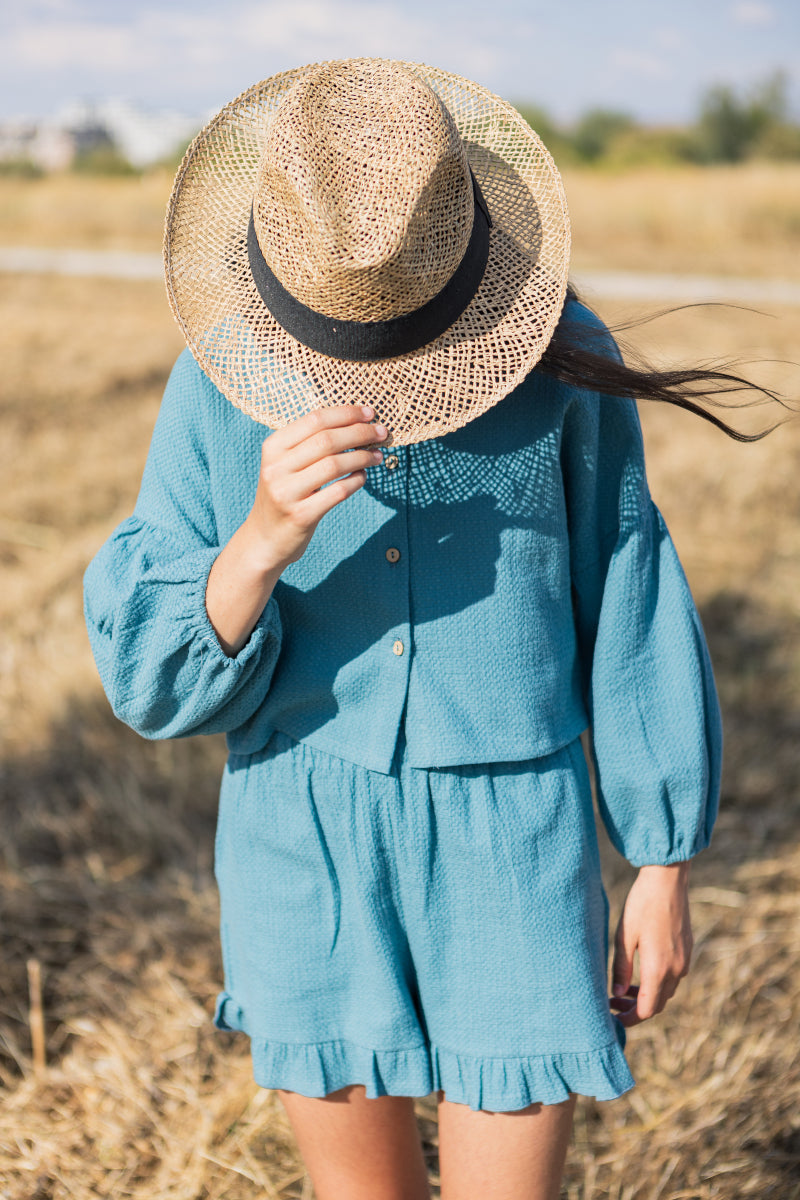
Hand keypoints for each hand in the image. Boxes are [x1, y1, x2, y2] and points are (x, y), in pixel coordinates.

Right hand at [246, 404, 386, 570]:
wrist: (264, 539)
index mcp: (273, 447)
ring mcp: (286, 493)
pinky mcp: (301, 515)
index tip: (369, 413)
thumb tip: (355, 422)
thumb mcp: (285, 464)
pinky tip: (363, 476)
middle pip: (327, 440)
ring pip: (334, 464)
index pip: (315, 420)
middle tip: (381, 433)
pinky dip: (356, 481)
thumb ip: (310, 444)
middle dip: (360, 433)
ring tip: (377, 456)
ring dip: (362, 457)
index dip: (346, 413)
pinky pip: (338, 492)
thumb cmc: (284, 495)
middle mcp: (276, 468)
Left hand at [609, 862, 692, 1027]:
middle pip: (657, 1004)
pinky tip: (640, 971)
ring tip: (623, 988)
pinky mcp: (687, 950)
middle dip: (635, 1009)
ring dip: (646, 995)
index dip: (630, 1019)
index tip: (613, 1018)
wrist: (667, 880)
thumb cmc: (642, 905)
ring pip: (665, 991)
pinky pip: (672, 977)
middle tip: (613, 1002)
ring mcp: (684, 960)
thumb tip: (617, 993)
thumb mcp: (624, 936)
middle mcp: (676, 970)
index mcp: (659, 969)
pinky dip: (657, 982)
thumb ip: (621, 968)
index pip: (646, 1010)